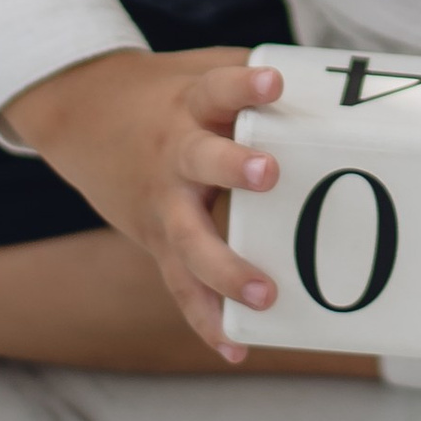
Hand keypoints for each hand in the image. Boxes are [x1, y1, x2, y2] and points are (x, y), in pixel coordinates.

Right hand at [0, 44, 284, 360]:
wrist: (84, 117)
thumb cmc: (168, 95)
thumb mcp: (202, 71)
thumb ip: (255, 79)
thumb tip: (337, 83)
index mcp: (190, 105)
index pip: (217, 88)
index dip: (244, 86)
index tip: (273, 81)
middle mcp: (174, 153)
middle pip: (200, 160)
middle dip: (233, 167)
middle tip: (268, 173)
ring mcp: (163, 202)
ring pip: (189, 239)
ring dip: (226, 269)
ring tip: (265, 294)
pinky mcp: (157, 240)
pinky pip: (181, 286)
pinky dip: (207, 320)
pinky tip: (235, 348)